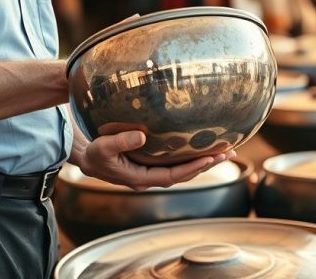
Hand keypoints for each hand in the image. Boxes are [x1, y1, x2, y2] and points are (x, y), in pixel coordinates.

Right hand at [77, 130, 235, 190]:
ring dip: (204, 161)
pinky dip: (192, 157)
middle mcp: (150, 178)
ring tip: (225, 151)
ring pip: (183, 169)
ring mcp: (152, 172)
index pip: (173, 176)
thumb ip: (120, 141)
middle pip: (184, 174)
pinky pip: (177, 163)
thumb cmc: (94, 154)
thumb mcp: (102, 147)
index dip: (193, 168)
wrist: (87, 158)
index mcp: (140, 178)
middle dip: (207, 164)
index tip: (210, 159)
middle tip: (228, 153)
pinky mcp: (152, 164)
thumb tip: (142, 136)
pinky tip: (204, 148)